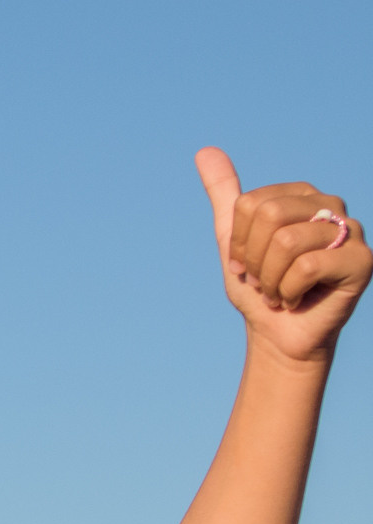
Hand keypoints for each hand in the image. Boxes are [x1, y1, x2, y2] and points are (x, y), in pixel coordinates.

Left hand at [199, 148, 367, 363]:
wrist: (279, 335)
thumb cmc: (260, 288)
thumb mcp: (233, 241)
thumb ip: (224, 196)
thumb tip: (204, 150)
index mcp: (302, 195)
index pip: (250, 204)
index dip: (238, 243)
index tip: (247, 265)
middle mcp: (330, 205)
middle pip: (269, 216)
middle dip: (254, 260)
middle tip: (263, 281)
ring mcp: (350, 231)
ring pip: (286, 242)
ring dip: (270, 280)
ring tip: (280, 291)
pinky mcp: (362, 260)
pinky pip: (307, 266)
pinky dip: (289, 292)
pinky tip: (298, 299)